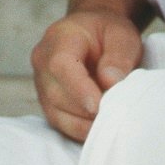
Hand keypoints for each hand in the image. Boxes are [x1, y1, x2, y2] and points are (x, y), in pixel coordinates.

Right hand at [30, 9, 142, 141]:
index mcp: (59, 38)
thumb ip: (119, 55)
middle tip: (115, 116)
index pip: (61, 65)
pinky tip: (100, 127)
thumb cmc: (107, 33)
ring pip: (56, 113)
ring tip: (111, 121)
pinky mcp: (48, 103)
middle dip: (86, 111)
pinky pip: (61, 124)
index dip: (78, 89)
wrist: (93, 35)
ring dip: (85, 124)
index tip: (99, 105)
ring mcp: (42, 84)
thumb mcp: (122, 35)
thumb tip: (110, 82)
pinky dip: (81, 130)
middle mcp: (42, 61)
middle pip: (56, 94)